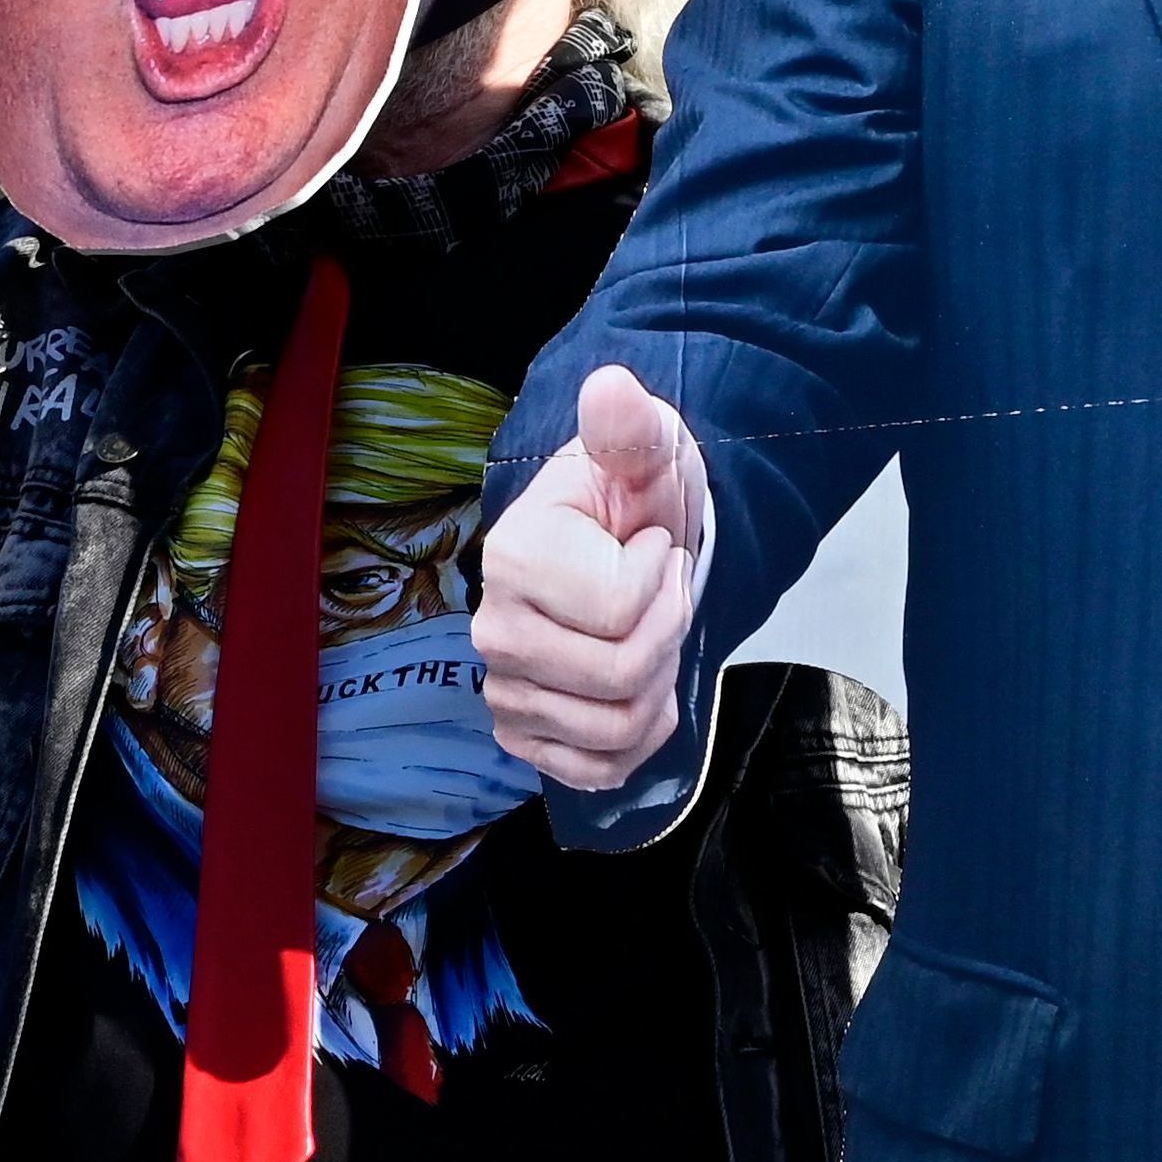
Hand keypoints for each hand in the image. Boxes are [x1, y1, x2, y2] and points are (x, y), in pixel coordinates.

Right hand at [475, 365, 707, 786]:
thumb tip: (612, 390)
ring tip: (648, 636)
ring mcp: (505, 689)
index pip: (625, 610)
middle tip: (659, 596)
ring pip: (616, 728)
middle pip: (621, 676)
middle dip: (667, 635)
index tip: (649, 546)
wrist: (620, 543)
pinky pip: (597, 771)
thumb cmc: (631, 500)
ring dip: (658, 686)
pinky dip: (636, 741)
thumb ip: (630, 429)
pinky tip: (638, 692)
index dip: (663, 580)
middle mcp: (495, 630)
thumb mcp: (643, 453)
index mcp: (514, 558)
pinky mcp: (524, 735)